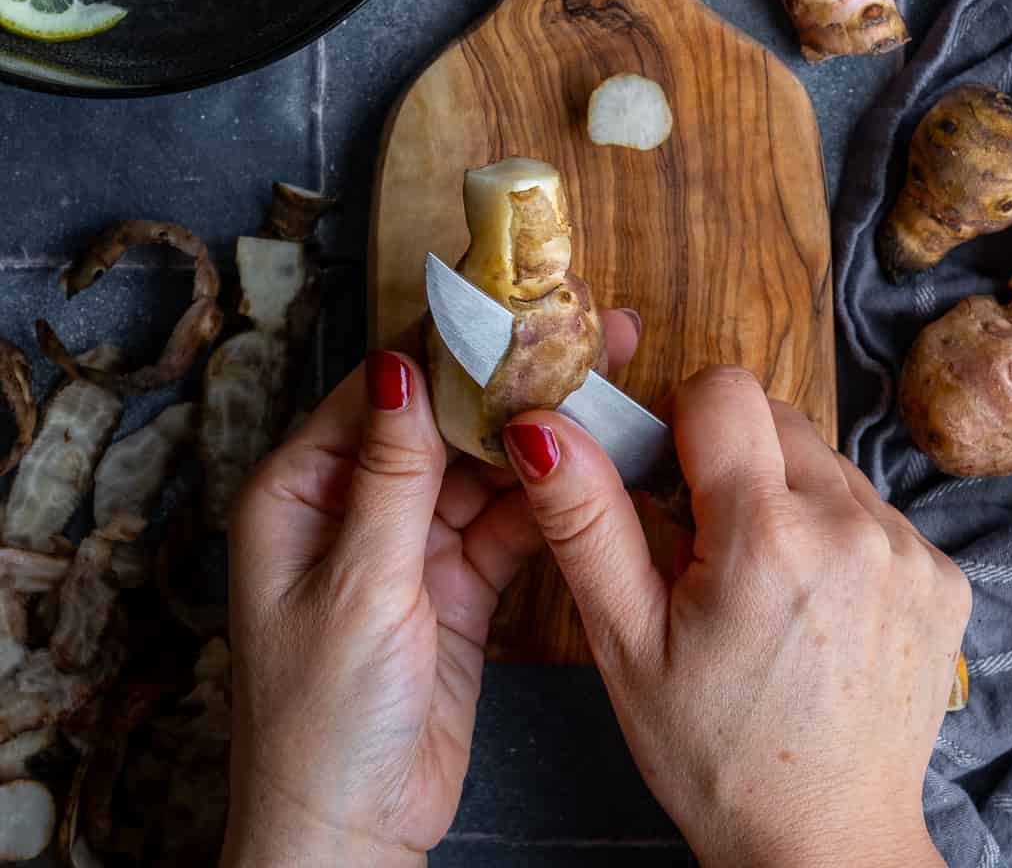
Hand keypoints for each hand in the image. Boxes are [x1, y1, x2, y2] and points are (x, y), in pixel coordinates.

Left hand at [220, 311, 639, 867]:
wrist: (351, 838)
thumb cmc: (319, 720)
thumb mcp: (359, 586)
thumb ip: (391, 475)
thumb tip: (399, 365)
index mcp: (300, 492)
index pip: (377, 389)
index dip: (444, 345)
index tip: (508, 304)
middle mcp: (351, 507)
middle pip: (439, 420)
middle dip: (507, 383)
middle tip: (581, 334)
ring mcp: (407, 546)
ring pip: (480, 467)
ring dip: (536, 435)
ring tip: (605, 382)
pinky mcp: (454, 586)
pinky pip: (506, 523)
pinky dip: (547, 499)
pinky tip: (595, 465)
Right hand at [503, 367, 968, 867]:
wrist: (827, 847)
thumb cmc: (714, 753)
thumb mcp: (626, 643)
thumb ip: (586, 520)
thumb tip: (543, 426)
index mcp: (768, 534)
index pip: (723, 389)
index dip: (682, 423)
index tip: (670, 486)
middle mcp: (853, 526)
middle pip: (778, 419)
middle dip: (735, 463)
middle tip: (710, 552)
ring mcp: (912, 551)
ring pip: (828, 463)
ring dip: (791, 499)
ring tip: (768, 589)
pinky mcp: (946, 577)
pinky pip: (876, 512)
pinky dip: (842, 538)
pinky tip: (819, 608)